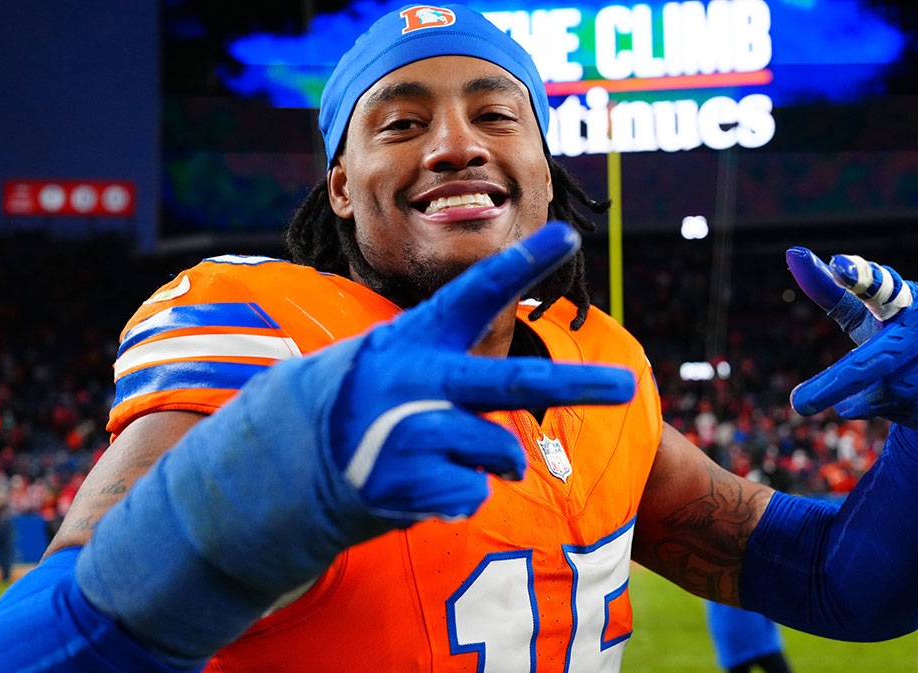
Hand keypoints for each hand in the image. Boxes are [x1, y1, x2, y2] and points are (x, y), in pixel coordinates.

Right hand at [329, 222, 636, 523]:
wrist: (289, 459)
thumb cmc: (366, 401)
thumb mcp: (400, 360)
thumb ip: (462, 370)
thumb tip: (519, 413)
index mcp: (417, 337)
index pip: (477, 292)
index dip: (523, 262)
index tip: (567, 234)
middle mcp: (415, 379)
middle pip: (512, 383)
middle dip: (576, 385)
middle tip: (627, 386)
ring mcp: (409, 431)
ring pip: (502, 452)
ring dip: (494, 462)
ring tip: (447, 456)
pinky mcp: (406, 482)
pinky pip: (475, 494)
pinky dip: (459, 496)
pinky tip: (417, 485)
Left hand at [785, 248, 917, 429]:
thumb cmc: (900, 331)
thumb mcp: (866, 310)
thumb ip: (831, 289)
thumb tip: (793, 253)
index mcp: (902, 297)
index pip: (879, 285)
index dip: (861, 276)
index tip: (841, 267)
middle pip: (879, 358)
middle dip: (834, 384)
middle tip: (798, 404)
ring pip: (897, 393)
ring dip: (872, 403)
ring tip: (865, 398)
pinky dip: (904, 415)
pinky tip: (906, 404)